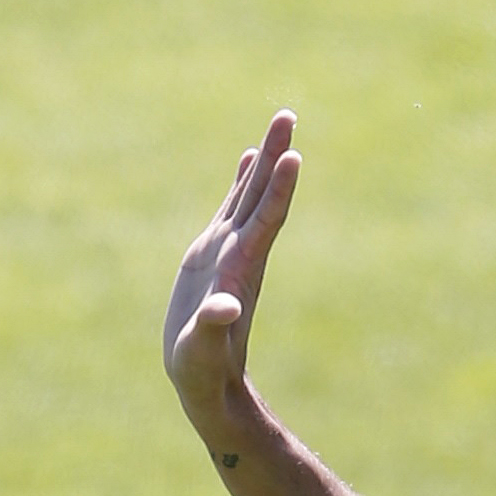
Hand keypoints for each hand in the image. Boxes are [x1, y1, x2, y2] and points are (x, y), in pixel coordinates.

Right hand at [165, 109, 300, 421]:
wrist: (205, 380)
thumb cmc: (202, 370)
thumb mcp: (202, 351)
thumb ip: (213, 328)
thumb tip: (225, 309)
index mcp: (240, 270)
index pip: (266, 221)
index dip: (279, 190)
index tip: (293, 156)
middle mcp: (240, 253)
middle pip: (263, 196)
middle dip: (275, 156)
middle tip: (287, 114)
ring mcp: (228, 251)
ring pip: (249, 195)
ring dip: (264, 160)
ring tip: (279, 123)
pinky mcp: (212, 256)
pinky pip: (230, 208)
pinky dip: (241, 181)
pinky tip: (249, 159)